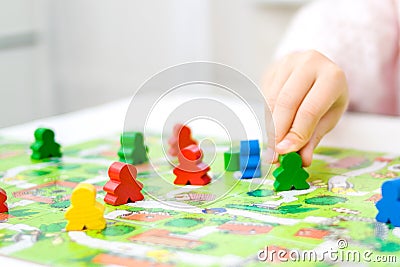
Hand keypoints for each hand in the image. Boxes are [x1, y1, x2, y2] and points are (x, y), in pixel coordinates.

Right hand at [263, 50, 348, 165]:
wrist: (318, 69)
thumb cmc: (327, 96)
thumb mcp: (329, 116)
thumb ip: (314, 137)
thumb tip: (302, 160)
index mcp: (332, 77)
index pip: (309, 110)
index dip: (295, 133)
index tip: (285, 152)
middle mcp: (310, 64)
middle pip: (287, 102)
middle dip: (278, 131)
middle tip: (273, 153)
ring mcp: (289, 62)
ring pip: (272, 99)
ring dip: (269, 126)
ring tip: (271, 146)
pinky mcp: (273, 67)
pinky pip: (264, 95)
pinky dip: (266, 116)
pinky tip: (270, 129)